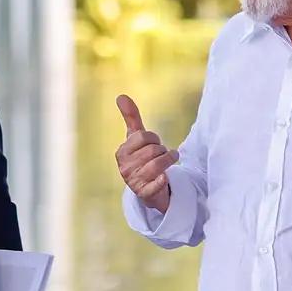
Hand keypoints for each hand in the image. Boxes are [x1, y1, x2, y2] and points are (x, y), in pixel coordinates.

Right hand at [114, 94, 178, 212]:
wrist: (148, 186)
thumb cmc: (142, 158)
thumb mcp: (136, 138)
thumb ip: (131, 117)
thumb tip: (120, 96)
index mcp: (121, 152)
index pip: (143, 136)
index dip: (154, 138)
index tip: (154, 144)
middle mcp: (125, 167)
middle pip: (153, 150)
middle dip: (162, 150)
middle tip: (161, 155)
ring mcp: (134, 182)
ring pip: (158, 165)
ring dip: (168, 161)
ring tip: (170, 160)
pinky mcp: (145, 194)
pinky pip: (157, 184)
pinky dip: (163, 180)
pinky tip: (165, 178)